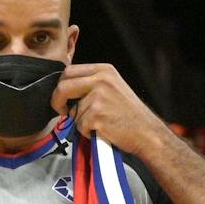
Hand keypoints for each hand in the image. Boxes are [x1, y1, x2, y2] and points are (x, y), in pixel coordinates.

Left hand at [54, 63, 168, 154]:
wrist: (146, 132)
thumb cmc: (128, 115)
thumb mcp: (112, 88)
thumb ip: (91, 84)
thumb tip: (64, 89)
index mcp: (104, 70)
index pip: (69, 71)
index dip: (60, 86)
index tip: (64, 99)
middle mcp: (101, 79)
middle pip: (62, 86)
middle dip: (57, 101)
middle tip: (64, 112)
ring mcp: (99, 96)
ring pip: (73, 111)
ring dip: (81, 122)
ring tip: (100, 124)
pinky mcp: (97, 114)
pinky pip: (79, 126)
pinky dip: (87, 133)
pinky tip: (102, 131)